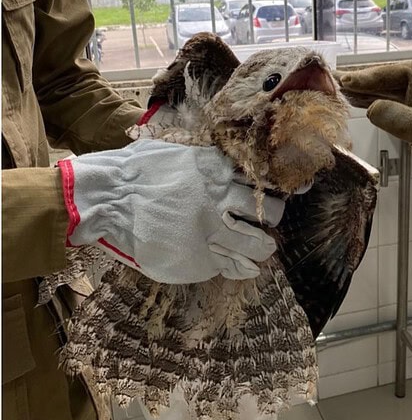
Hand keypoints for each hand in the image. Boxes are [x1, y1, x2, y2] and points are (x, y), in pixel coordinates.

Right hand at [60, 140, 284, 283]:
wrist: (107, 197)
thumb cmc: (137, 170)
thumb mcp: (178, 152)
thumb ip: (206, 158)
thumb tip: (227, 159)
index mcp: (218, 169)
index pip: (265, 179)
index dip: (282, 187)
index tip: (296, 190)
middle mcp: (222, 198)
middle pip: (272, 212)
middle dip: (274, 218)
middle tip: (270, 223)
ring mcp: (212, 229)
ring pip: (257, 243)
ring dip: (262, 247)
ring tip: (262, 249)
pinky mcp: (199, 256)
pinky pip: (232, 266)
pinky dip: (241, 268)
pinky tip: (243, 267)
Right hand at [335, 63, 411, 177]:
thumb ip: (400, 119)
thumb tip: (373, 108)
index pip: (390, 74)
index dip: (364, 77)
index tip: (342, 81)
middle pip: (391, 78)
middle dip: (365, 82)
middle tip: (337, 83)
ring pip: (397, 90)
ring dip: (373, 91)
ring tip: (348, 93)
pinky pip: (404, 101)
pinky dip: (386, 102)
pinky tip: (373, 106)